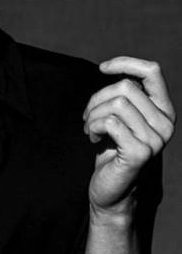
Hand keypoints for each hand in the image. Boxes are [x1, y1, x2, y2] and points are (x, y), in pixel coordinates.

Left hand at [83, 57, 175, 216]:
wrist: (111, 190)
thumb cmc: (112, 151)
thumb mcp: (122, 118)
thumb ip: (125, 96)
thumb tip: (112, 68)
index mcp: (164, 110)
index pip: (152, 71)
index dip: (125, 63)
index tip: (102, 68)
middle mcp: (166, 124)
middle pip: (126, 87)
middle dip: (98, 98)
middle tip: (88, 116)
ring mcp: (155, 139)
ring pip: (116, 104)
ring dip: (93, 115)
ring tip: (89, 128)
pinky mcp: (139, 152)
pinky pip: (110, 123)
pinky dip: (93, 127)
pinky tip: (92, 138)